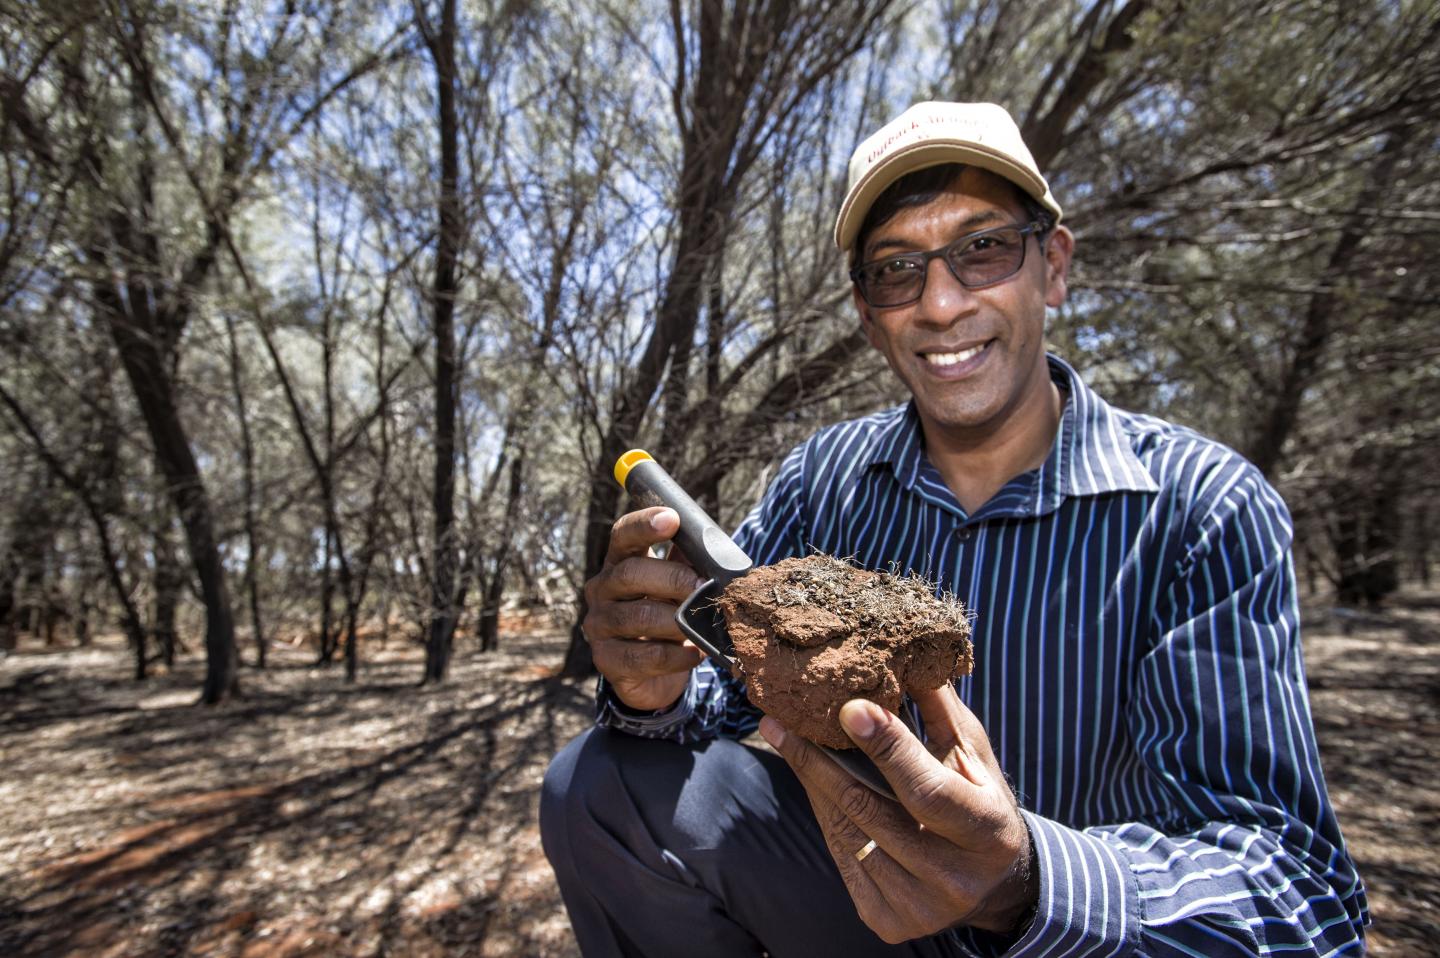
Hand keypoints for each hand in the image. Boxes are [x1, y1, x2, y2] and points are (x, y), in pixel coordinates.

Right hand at [583, 506, 705, 710]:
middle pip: (630, 573)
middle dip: (673, 578)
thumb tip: (716, 547)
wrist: (654, 676)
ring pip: (638, 616)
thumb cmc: (668, 618)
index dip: (644, 525)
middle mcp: (602, 590)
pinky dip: (676, 655)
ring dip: (677, 621)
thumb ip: (689, 564)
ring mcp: (599, 625)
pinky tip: (694, 653)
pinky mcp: (606, 660)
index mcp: (619, 563)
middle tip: (704, 586)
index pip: (623, 536)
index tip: (671, 519)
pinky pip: (643, 656)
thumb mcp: (678, 588)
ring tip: (702, 625)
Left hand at [759, 684, 1036, 942]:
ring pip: (848, 831)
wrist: (992, 882)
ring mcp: (919, 906)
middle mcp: (955, 877)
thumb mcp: (972, 755)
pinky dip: (824, 812)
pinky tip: (812, 780)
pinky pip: (841, 855)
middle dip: (821, 760)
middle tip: (782, 720)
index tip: (849, 708)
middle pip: (871, 810)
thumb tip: (905, 654)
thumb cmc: (979, 800)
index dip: (888, 748)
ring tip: (787, 739)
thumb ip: (939, 711)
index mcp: (988, 831)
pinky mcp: (888, 920)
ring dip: (814, 782)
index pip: (927, 788)